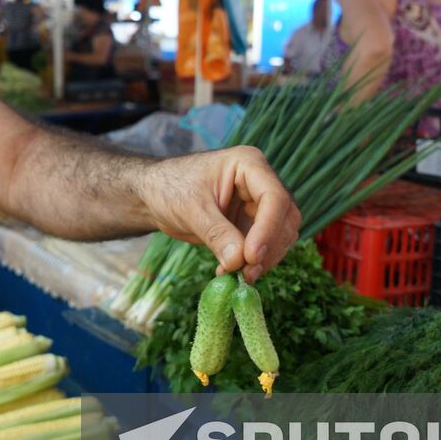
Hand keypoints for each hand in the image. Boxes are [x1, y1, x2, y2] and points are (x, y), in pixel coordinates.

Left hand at [140, 145, 300, 282]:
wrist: (155, 193)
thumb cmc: (170, 187)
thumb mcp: (191, 209)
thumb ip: (216, 234)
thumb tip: (238, 262)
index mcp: (249, 164)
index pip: (274, 197)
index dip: (268, 229)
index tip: (250, 256)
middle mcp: (260, 182)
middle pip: (285, 218)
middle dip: (269, 248)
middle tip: (247, 273)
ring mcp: (258, 204)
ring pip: (281, 235)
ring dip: (264, 259)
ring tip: (237, 275)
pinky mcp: (252, 224)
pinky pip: (265, 246)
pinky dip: (254, 262)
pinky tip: (231, 271)